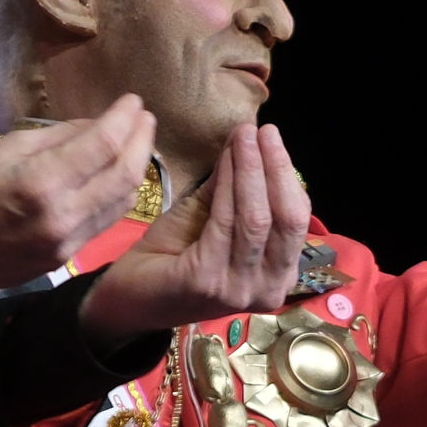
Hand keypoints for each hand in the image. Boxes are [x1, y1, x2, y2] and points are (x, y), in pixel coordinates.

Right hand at [0, 97, 157, 293]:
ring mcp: (66, 245)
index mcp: (41, 183)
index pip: (104, 145)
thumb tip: (98, 127)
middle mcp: (62, 218)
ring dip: (136, 170)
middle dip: (142, 142)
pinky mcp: (63, 261)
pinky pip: (103, 225)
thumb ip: (59, 138)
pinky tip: (116, 178)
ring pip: (122, 204)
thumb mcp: (5, 148)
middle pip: (125, 176)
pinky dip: (116, 197)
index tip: (133, 101)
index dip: (125, 119)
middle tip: (144, 119)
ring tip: (138, 144)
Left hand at [79, 123, 311, 349]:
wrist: (129, 295)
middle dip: (275, 168)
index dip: (285, 173)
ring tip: (242, 136)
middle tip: (261, 131)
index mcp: (278, 274)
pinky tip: (224, 159)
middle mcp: (269, 289)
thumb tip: (251, 137)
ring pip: (257, 218)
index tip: (269, 135)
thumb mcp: (212, 217)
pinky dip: (226, 185)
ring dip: (250, 170)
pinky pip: (225, 222)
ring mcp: (240, 289)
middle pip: (287, 219)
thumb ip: (235, 187)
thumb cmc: (173, 256)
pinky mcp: (209, 282)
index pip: (297, 218)